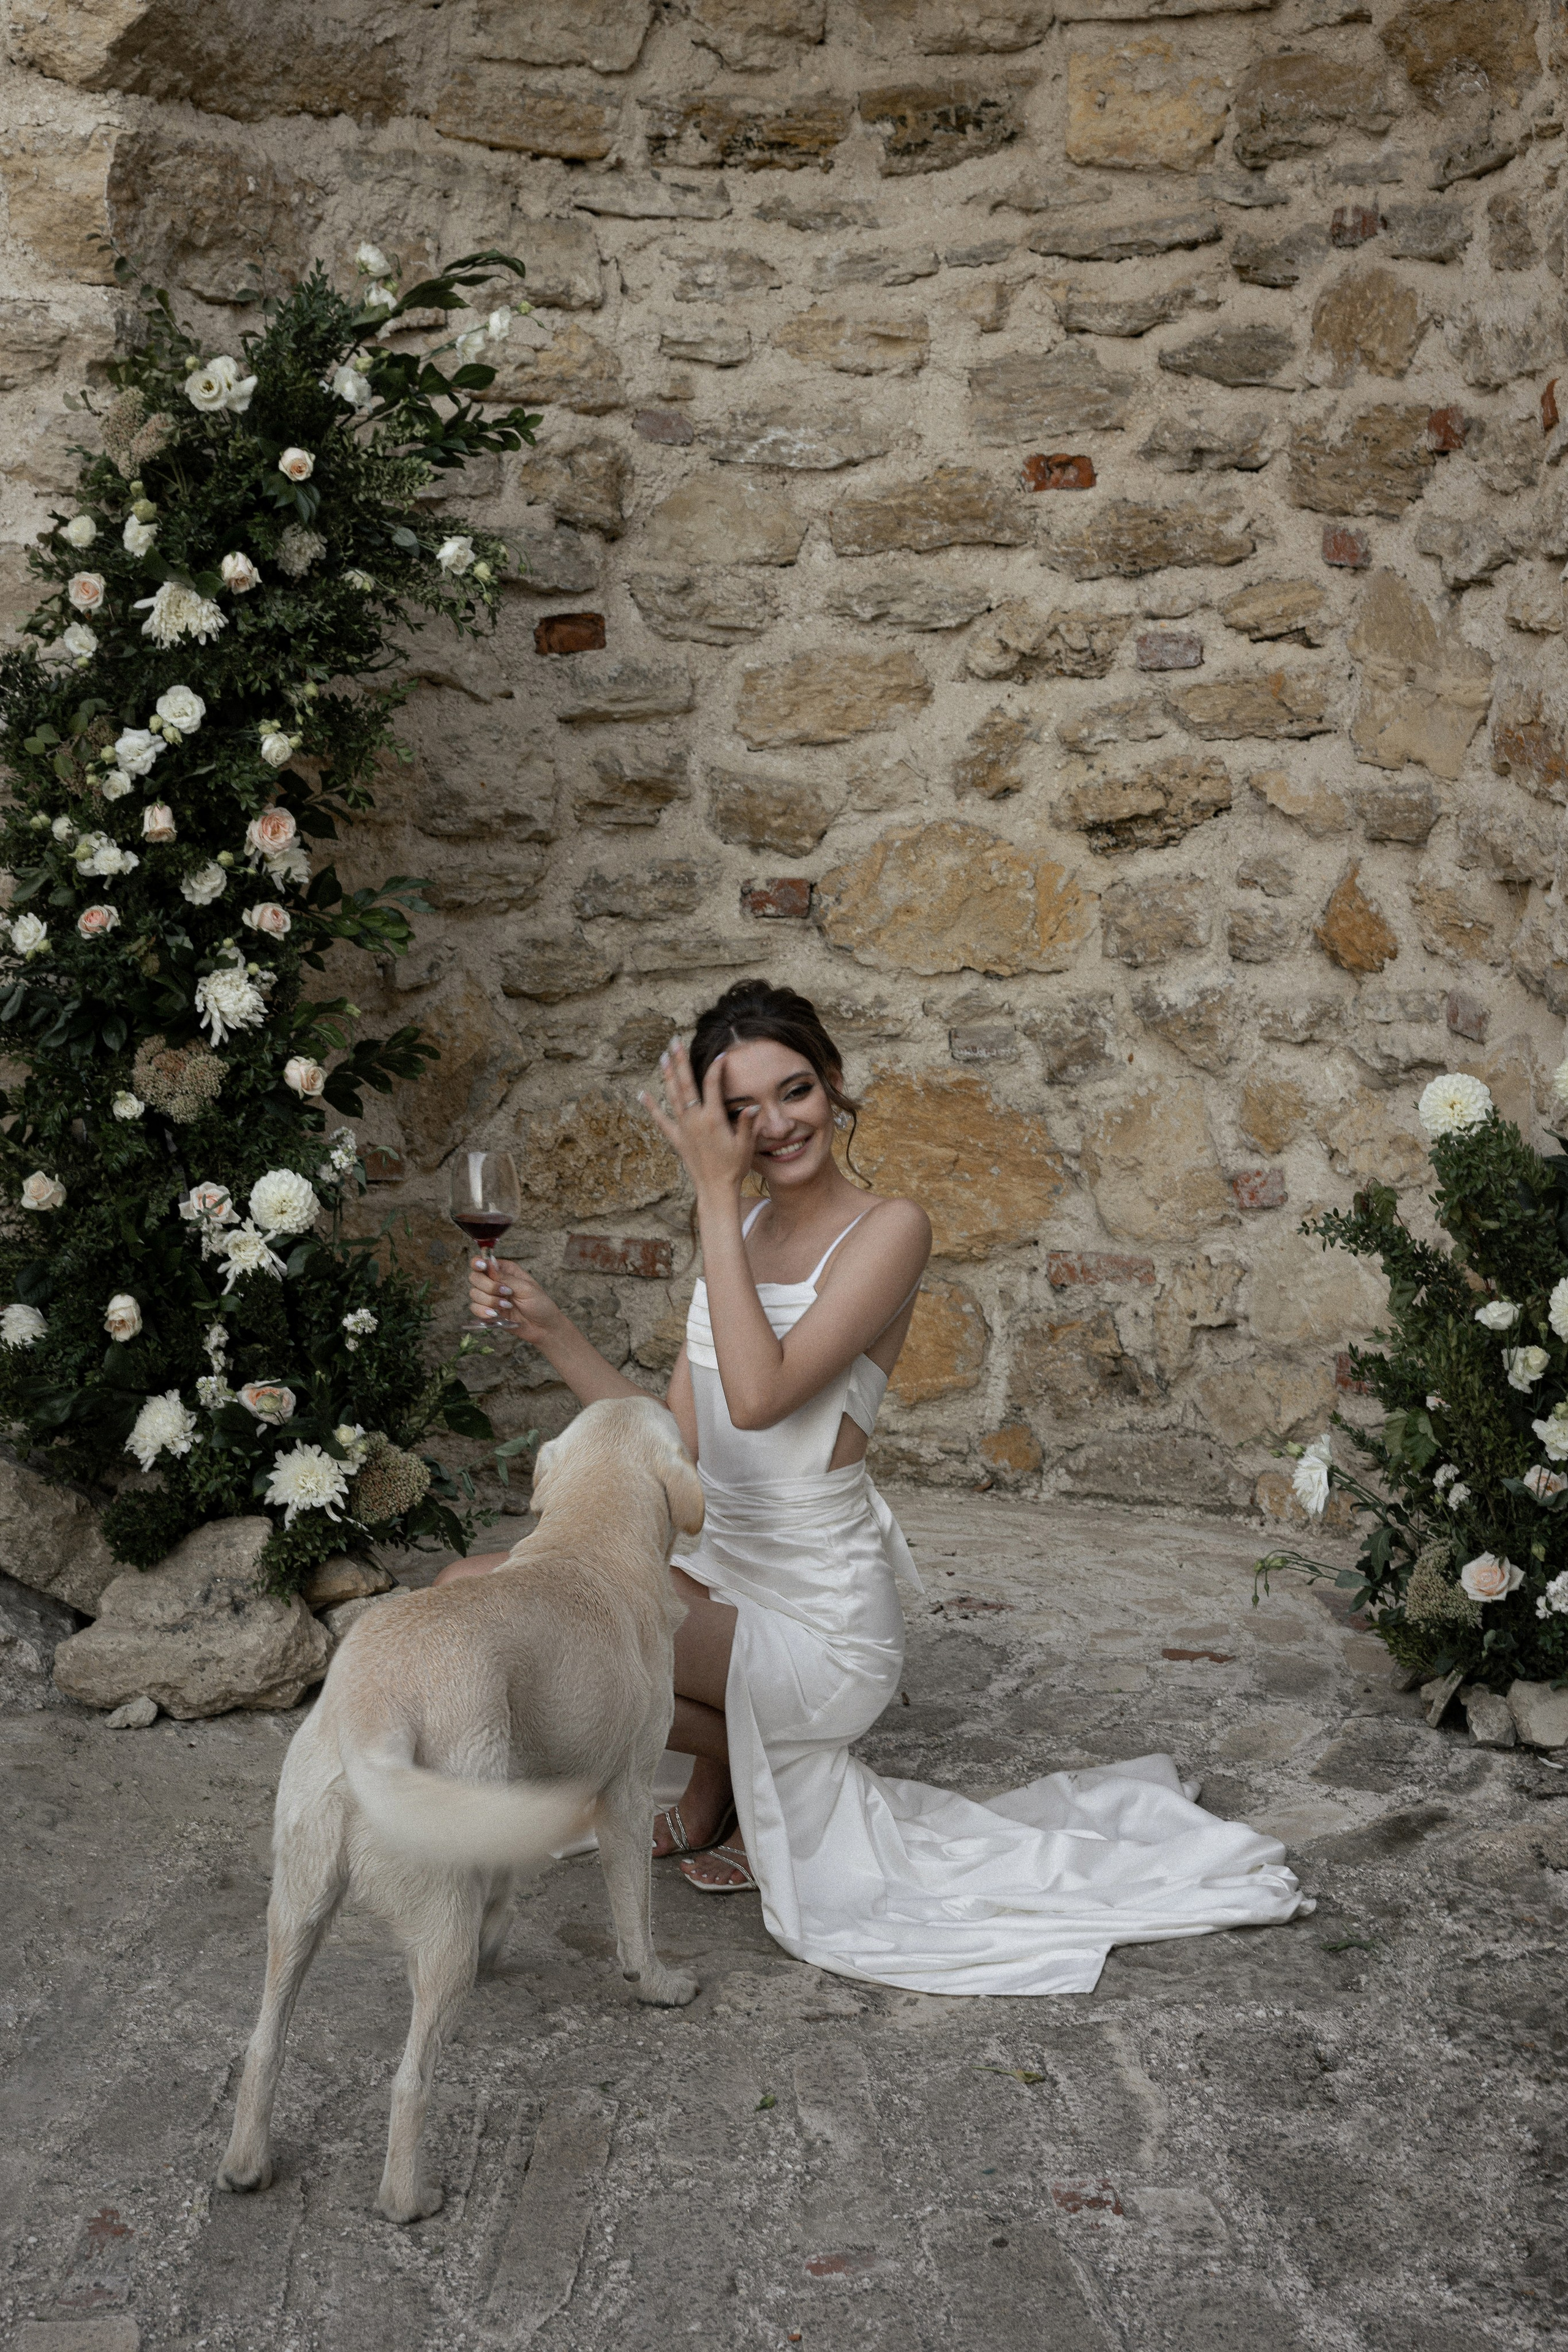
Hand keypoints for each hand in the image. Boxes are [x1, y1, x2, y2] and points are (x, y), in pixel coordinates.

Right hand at [468, 1256, 559, 1345]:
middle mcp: (495, 1281)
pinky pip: (474, 1308)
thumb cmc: (540, 1304)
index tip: (482, 1267)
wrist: (543, 1327)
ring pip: (473, 1293)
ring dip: (489, 1301)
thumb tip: (488, 1264)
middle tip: (505, 1293)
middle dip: (488, 1286)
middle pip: (475, 1277)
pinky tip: (496, 1314)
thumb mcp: (526, 1288)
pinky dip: (483, 1311)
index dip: (478, 1263)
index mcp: (505, 1270)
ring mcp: (490, 1297)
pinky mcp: (488, 1311)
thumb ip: (506, 1278)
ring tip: (507, 1307)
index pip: (483, 1261)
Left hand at [640, 1038, 756, 1198]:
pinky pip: (660, 1119)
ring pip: (672, 1096)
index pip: (712, 1085)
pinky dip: (650, 1106)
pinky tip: (642, 1093)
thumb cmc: (734, 1167)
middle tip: (675, 1041)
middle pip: (686, 1083)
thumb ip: (746, 1123)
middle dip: (680, 1060)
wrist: (715, 1189)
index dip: (716, 1068)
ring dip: (667, 1075)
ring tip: (663, 1057)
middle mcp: (695, 1120)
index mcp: (713, 1118)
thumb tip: (752, 1105)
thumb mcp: (745, 1144)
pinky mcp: (676, 1139)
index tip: (720, 1055)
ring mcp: (683, 1128)